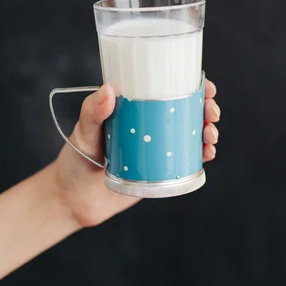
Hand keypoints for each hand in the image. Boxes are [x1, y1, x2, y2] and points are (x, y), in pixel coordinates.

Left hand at [53, 79, 219, 227]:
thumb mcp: (83, 132)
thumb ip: (93, 112)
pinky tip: (207, 153)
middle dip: (206, 108)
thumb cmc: (75, 160)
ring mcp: (158, 147)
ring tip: (209, 135)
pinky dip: (203, 154)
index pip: (167, 88)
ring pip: (192, 133)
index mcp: (135, 107)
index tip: (205, 86)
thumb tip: (110, 90)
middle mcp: (150, 124)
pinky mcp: (161, 170)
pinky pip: (188, 159)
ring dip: (208, 130)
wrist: (74, 201)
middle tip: (211, 112)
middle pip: (187, 109)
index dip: (191, 84)